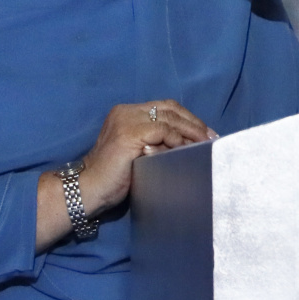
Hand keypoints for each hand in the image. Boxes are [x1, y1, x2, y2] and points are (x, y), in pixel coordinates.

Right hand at [80, 100, 215, 215]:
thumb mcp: (139, 153)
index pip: (164, 108)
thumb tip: (189, 143)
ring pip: (168, 118)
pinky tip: (187, 148)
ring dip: (191, 130)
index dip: (187, 118)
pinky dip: (177, 138)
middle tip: (211, 137)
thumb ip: (156, 142)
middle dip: (193, 122)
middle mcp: (126, 111)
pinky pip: (162, 130)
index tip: (206, 132)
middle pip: (169, 109)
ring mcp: (127, 120)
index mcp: (127, 112)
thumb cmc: (113, 178)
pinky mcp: (129, 134)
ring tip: (206, 142)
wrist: (86, 191)